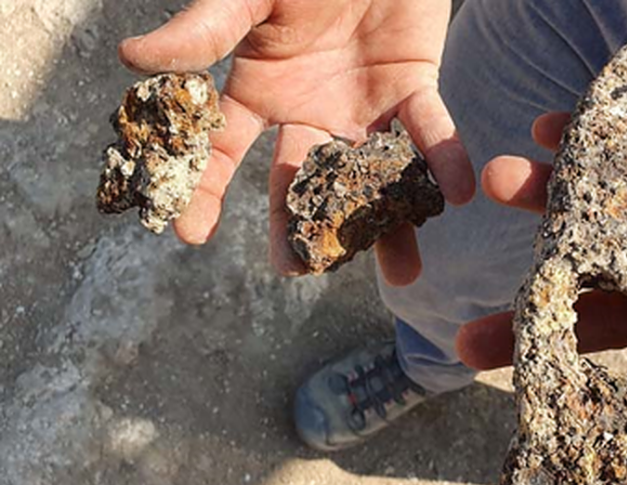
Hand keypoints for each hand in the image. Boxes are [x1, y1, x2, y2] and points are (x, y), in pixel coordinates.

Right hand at [119, 0, 473, 281]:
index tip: (190, 234)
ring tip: (404, 275)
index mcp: (261, 92)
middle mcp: (311, 113)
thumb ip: (204, 28)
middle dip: (303, 229)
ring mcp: (364, 109)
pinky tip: (454, 196)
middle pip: (304, 183)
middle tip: (299, 272)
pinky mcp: (415, 90)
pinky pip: (431, 132)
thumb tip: (132, 56)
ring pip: (372, 177)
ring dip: (389, 225)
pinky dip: (443, 160)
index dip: (205, 191)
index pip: (225, 152)